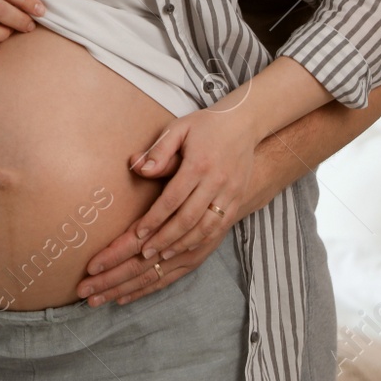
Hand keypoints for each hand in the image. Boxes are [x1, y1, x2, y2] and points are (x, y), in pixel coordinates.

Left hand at [75, 106, 258, 305]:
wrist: (244, 124)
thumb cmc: (205, 126)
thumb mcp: (178, 129)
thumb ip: (159, 150)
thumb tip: (139, 168)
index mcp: (199, 164)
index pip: (173, 198)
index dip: (154, 219)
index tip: (137, 234)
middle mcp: (217, 182)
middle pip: (188, 219)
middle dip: (163, 240)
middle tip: (142, 254)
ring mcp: (229, 194)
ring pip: (205, 229)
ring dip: (181, 246)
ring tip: (159, 257)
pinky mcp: (236, 202)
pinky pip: (218, 229)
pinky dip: (200, 243)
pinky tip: (184, 251)